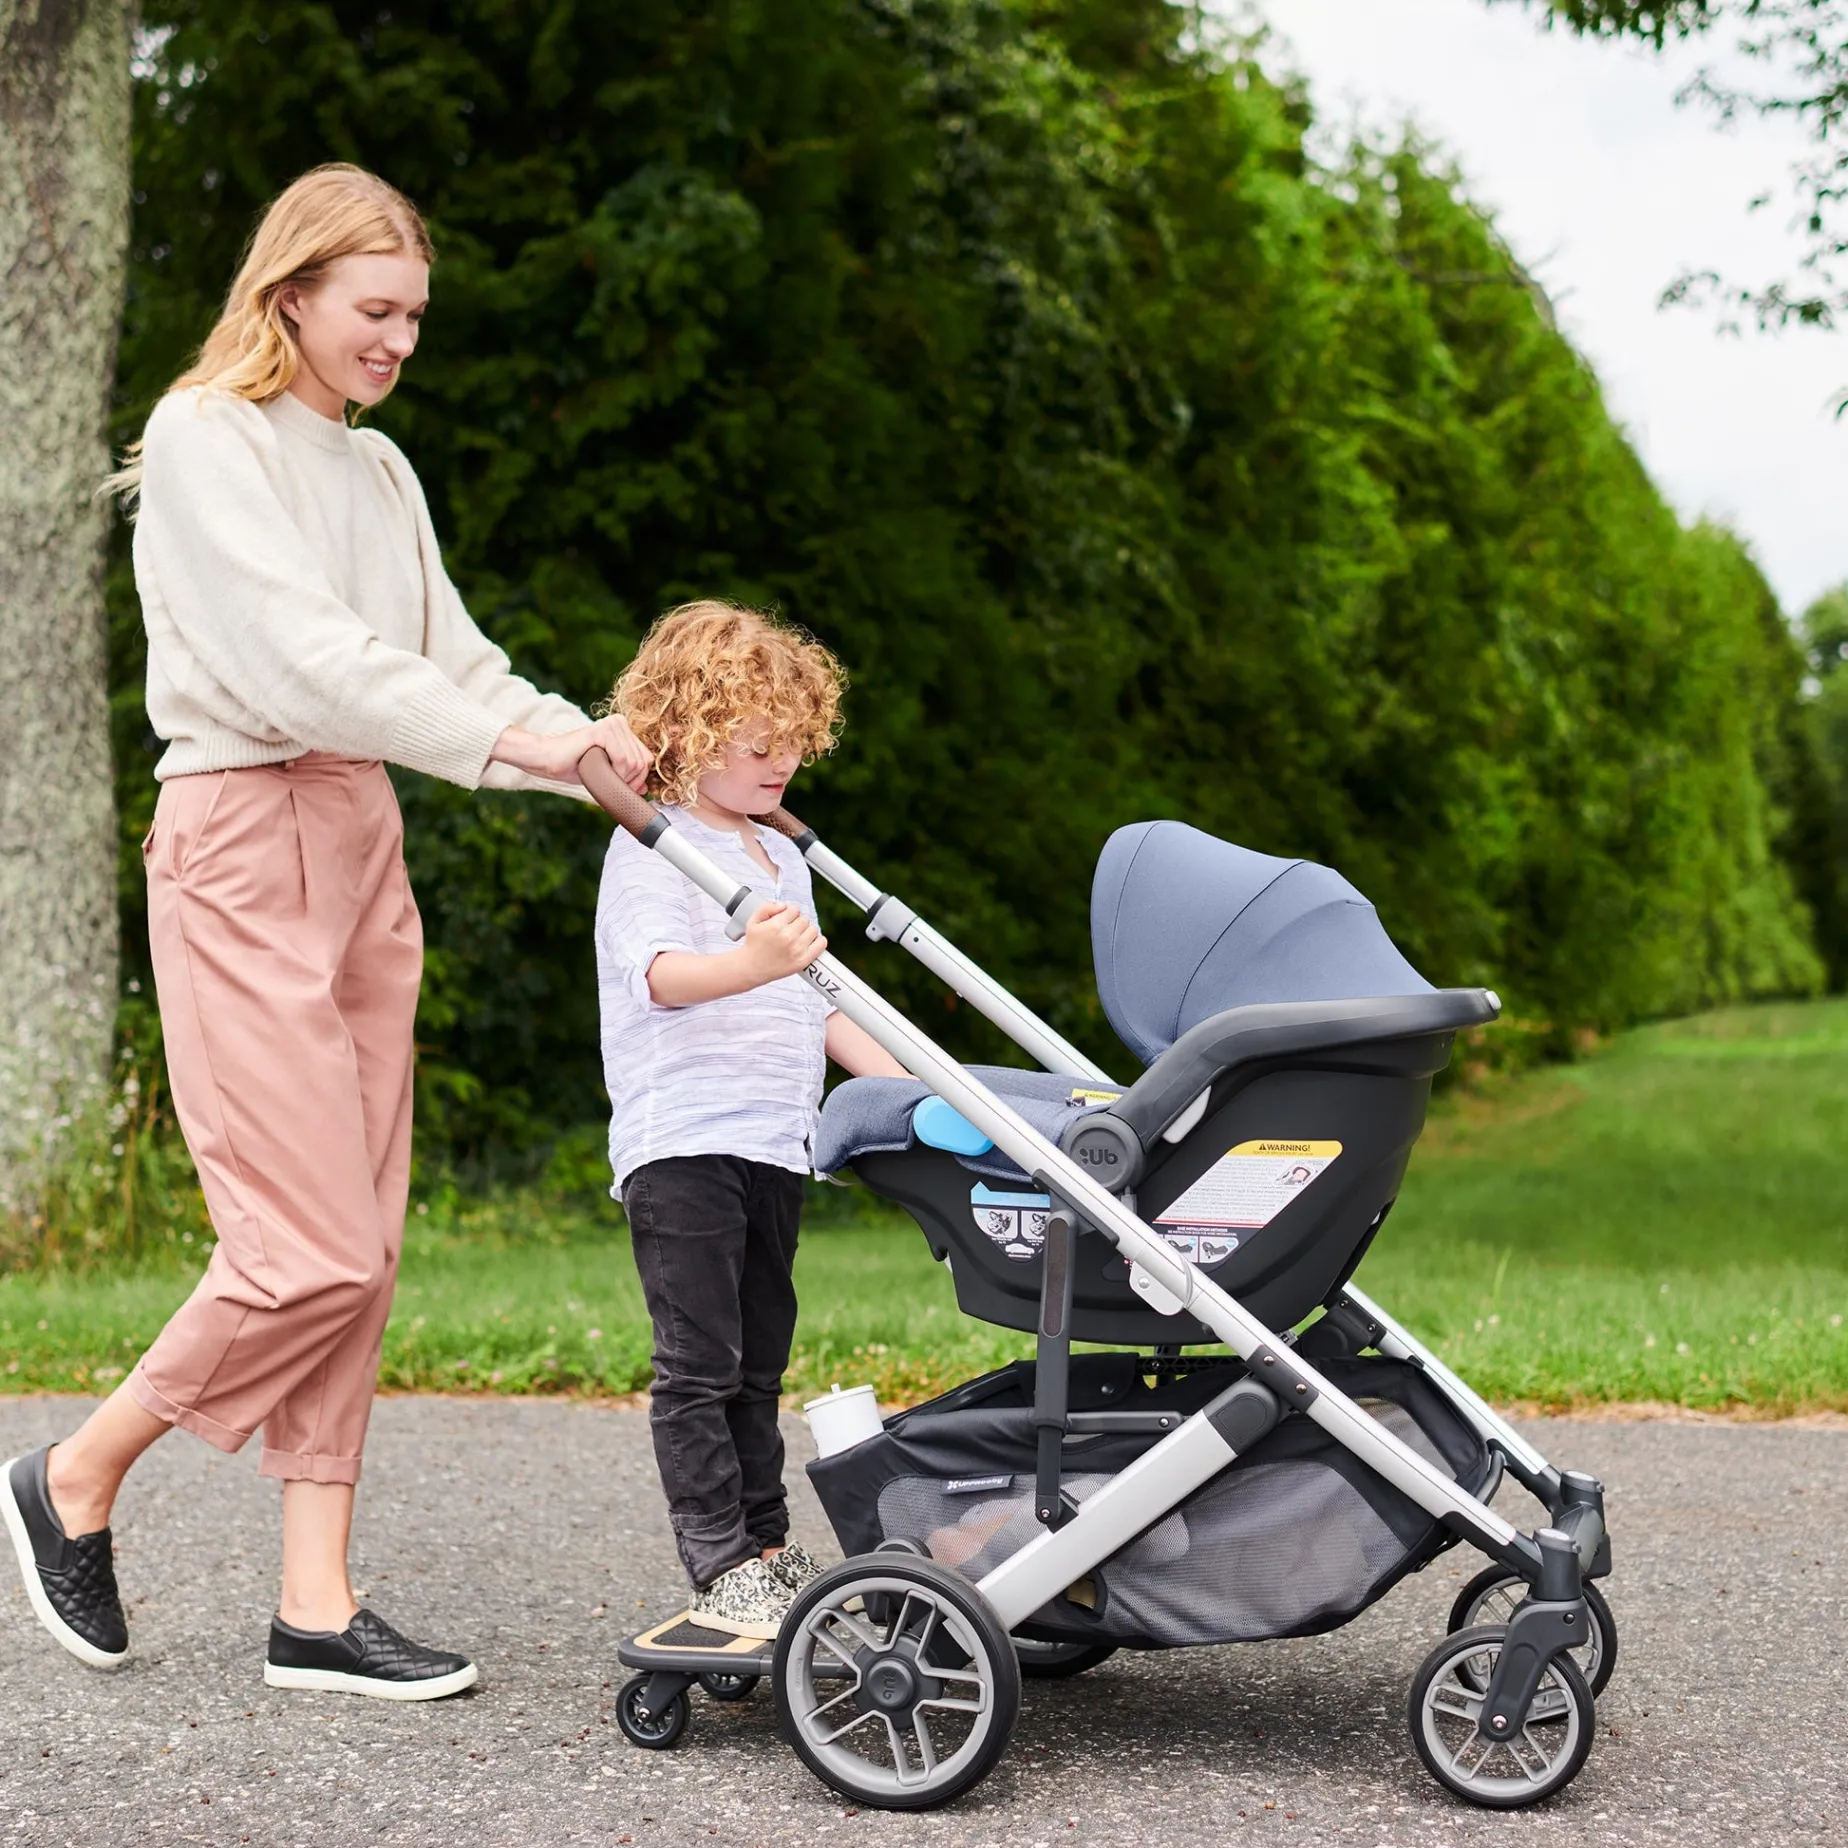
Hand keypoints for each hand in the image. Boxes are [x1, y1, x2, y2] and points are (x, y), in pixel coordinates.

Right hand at [491, 714, 651, 791]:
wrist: (548, 760)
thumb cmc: (576, 767)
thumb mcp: (608, 773)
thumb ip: (627, 776)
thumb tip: (646, 789)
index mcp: (623, 729)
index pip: (647, 758)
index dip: (638, 779)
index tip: (622, 786)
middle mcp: (620, 722)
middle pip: (643, 762)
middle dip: (630, 780)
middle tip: (610, 783)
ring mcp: (612, 724)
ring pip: (634, 763)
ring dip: (619, 778)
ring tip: (601, 774)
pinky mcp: (603, 730)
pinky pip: (623, 759)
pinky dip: (614, 773)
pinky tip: (598, 770)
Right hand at [738, 901, 824, 986]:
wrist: (752, 968)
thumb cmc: (753, 945)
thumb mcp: (753, 921)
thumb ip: (766, 907)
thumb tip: (783, 905)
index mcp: (776, 926)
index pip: (794, 909)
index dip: (790, 912)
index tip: (786, 918)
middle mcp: (788, 937)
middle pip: (804, 919)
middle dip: (797, 922)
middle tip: (790, 928)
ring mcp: (797, 949)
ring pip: (813, 929)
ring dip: (807, 930)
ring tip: (798, 935)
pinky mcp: (803, 960)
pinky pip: (821, 943)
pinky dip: (818, 940)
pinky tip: (809, 941)